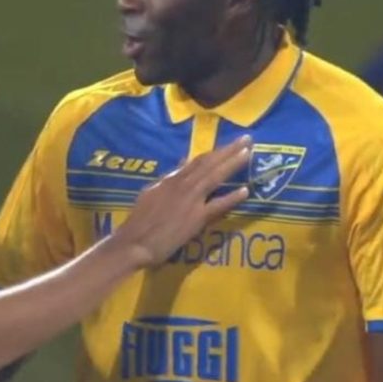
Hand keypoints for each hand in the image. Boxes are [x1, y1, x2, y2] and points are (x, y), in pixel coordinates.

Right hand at [112, 136, 251, 266]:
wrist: (134, 242)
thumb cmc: (139, 221)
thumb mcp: (151, 193)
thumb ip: (168, 178)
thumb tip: (182, 161)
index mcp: (170, 180)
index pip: (197, 162)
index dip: (215, 152)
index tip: (231, 144)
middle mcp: (181, 185)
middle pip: (208, 163)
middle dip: (229, 150)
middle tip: (247, 139)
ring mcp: (190, 200)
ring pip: (214, 177)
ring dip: (232, 163)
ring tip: (248, 153)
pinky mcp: (195, 218)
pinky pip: (217, 205)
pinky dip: (231, 197)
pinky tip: (245, 191)